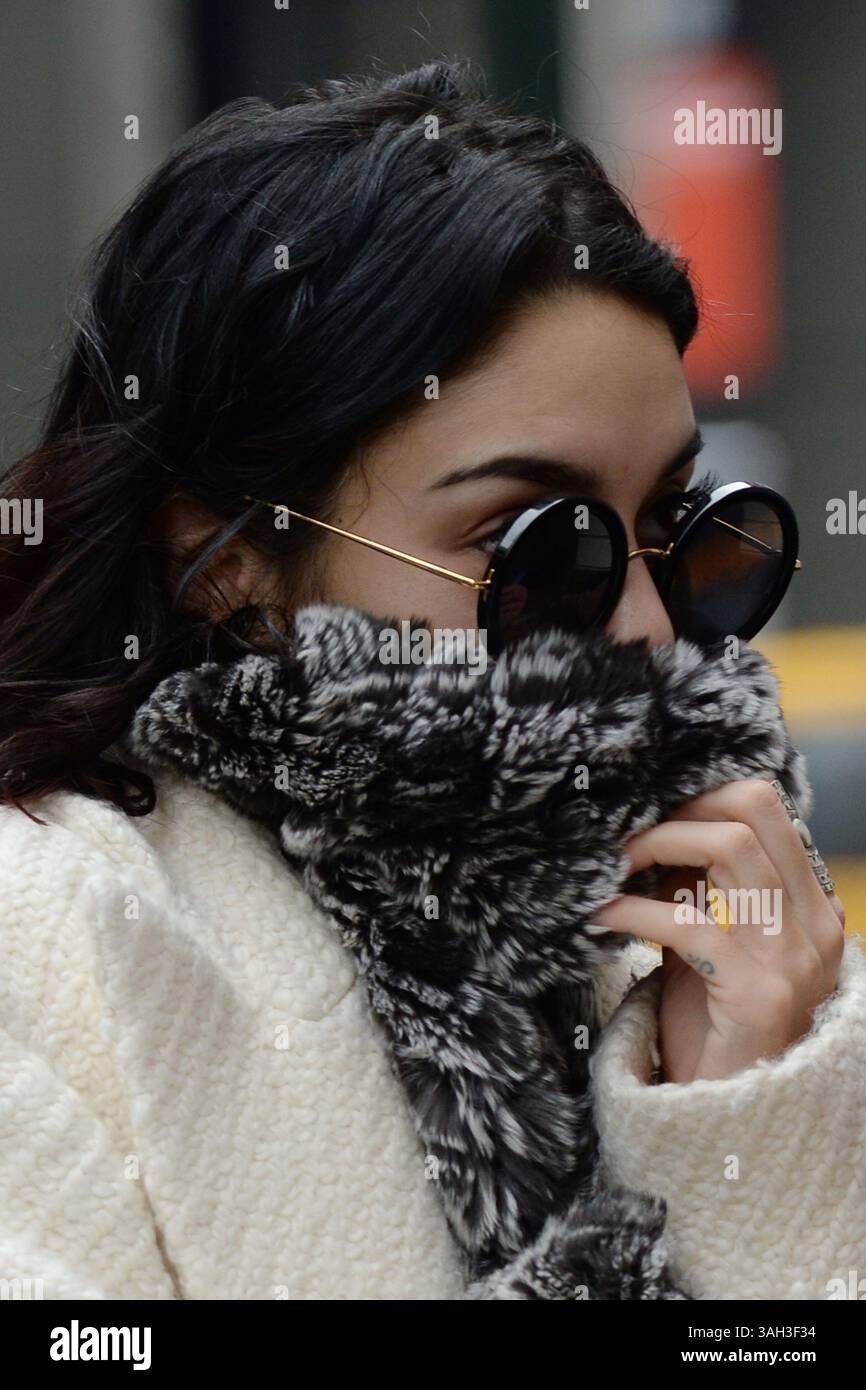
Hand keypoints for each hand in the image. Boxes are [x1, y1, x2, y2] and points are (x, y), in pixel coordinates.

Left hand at [593, 778, 845, 1082]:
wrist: (728, 1120)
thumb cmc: (715, 1032)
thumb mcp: (707, 947)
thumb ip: (695, 890)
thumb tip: (656, 833)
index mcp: (810, 907)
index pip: (769, 808)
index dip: (704, 796)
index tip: (653, 813)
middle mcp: (814, 924)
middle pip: (755, 808)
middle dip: (682, 806)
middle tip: (630, 832)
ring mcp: (793, 957)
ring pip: (729, 846)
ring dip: (657, 843)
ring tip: (612, 865)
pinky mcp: (757, 992)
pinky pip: (688, 920)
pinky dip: (633, 909)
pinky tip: (602, 918)